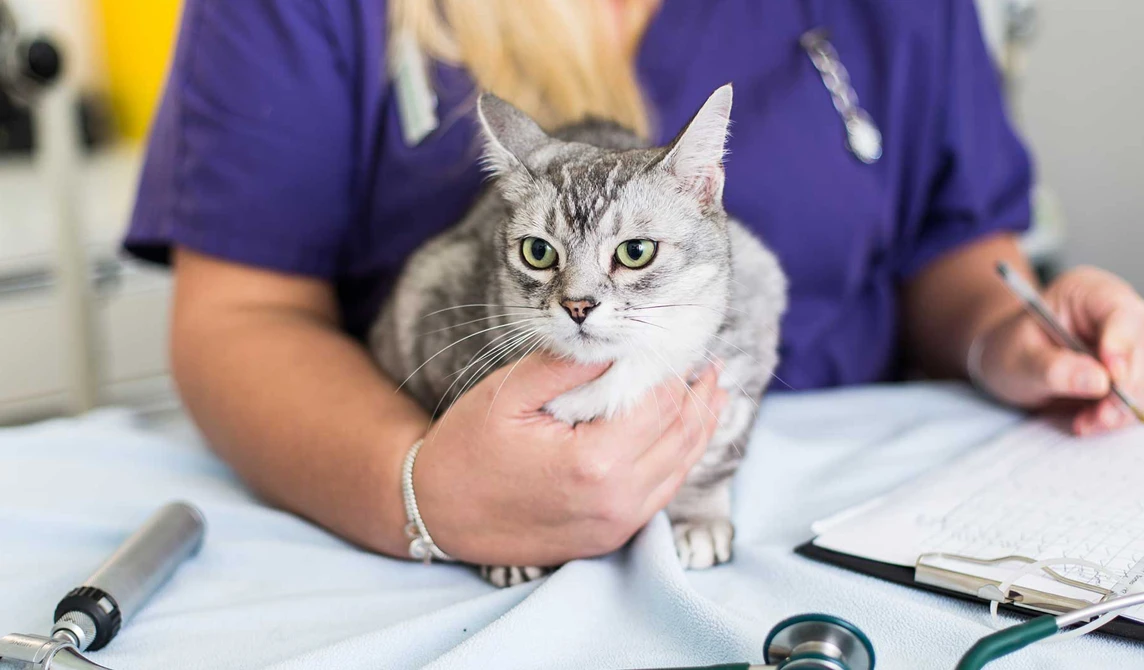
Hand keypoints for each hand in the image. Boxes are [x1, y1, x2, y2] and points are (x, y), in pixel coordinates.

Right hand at [411, 353, 727, 565]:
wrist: (438, 512)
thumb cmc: (467, 448)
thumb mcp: (509, 393)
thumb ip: (567, 365)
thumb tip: (617, 341)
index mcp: (594, 462)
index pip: (663, 404)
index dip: (674, 369)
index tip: (677, 342)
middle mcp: (616, 500)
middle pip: (683, 436)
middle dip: (699, 395)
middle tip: (709, 362)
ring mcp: (617, 524)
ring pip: (681, 467)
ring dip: (699, 426)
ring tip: (710, 391)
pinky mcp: (612, 536)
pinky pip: (662, 492)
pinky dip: (679, 457)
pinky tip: (682, 433)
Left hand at [974, 266, 1143, 434]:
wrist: (1009, 364)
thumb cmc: (1011, 351)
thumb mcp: (1019, 360)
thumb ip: (1055, 369)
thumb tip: (1098, 381)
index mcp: (1085, 291)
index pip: (1119, 311)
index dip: (1122, 344)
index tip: (1113, 377)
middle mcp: (1116, 312)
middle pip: (1142, 346)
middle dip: (1126, 387)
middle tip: (1101, 416)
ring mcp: (1128, 341)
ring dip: (1124, 407)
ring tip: (1088, 422)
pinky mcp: (1131, 370)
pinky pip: (1139, 395)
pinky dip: (1120, 414)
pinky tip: (1091, 421)